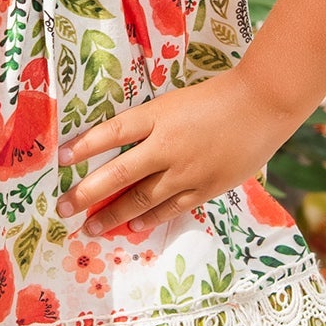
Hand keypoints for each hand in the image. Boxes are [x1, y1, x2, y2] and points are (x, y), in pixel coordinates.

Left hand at [58, 73, 292, 238]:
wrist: (264, 104)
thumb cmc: (218, 98)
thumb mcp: (175, 102)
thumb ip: (149, 124)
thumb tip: (117, 146)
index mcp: (158, 116)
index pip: (113, 132)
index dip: (85, 145)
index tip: (61, 158)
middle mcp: (167, 145)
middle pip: (118, 174)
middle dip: (86, 194)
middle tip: (63, 208)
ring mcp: (186, 170)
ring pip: (141, 199)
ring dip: (112, 215)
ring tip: (91, 228)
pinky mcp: (205, 187)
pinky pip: (170, 209)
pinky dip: (148, 220)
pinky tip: (132, 227)